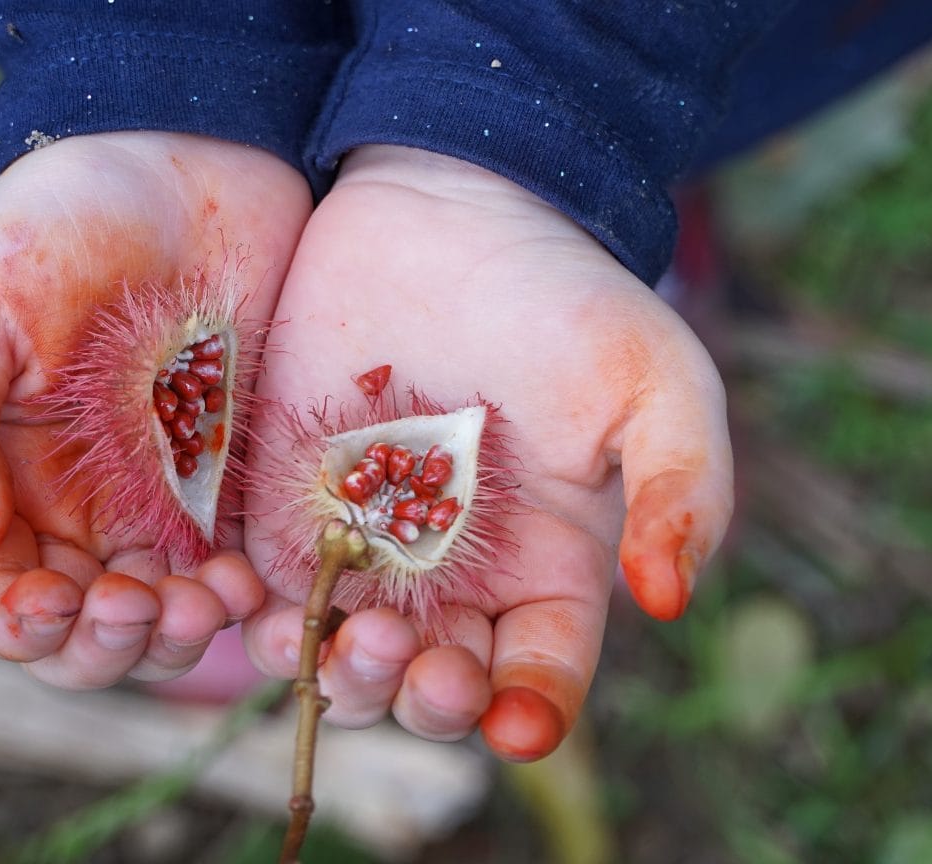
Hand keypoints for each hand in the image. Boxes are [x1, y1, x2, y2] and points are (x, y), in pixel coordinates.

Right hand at [0, 132, 309, 687]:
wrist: (196, 168)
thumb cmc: (67, 221)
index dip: (16, 627)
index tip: (60, 600)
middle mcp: (74, 510)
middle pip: (79, 634)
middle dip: (106, 645)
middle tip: (146, 605)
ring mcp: (160, 505)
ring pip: (159, 623)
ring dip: (177, 637)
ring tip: (208, 599)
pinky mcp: (234, 488)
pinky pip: (235, 576)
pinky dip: (240, 601)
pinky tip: (251, 580)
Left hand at [244, 145, 733, 759]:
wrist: (452, 209)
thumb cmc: (570, 300)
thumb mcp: (657, 381)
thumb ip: (684, 485)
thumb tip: (668, 599)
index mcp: (551, 572)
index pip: (543, 675)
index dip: (533, 712)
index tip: (516, 722)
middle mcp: (457, 582)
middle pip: (435, 688)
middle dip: (422, 700)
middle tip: (409, 658)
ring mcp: (366, 552)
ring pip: (344, 658)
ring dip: (338, 674)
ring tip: (331, 640)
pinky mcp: (286, 511)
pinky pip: (263, 594)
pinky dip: (251, 619)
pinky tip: (247, 606)